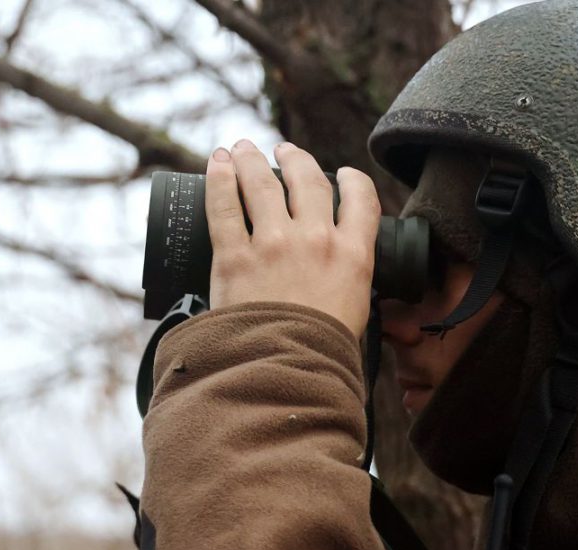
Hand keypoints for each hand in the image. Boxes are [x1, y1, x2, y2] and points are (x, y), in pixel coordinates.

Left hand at [205, 139, 379, 338]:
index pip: (360, 198)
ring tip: (243, 148)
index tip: (341, 175)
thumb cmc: (323, 354)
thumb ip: (352, 289)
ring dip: (251, 159)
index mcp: (353, 255)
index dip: (351, 180)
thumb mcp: (356, 315)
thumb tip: (347, 291)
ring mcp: (273, 244)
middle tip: (284, 151)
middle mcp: (316, 240)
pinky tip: (217, 163)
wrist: (285, 371)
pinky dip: (218, 179)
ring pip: (262, 183)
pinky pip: (222, 206)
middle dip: (295, 159)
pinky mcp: (234, 256)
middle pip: (307, 181)